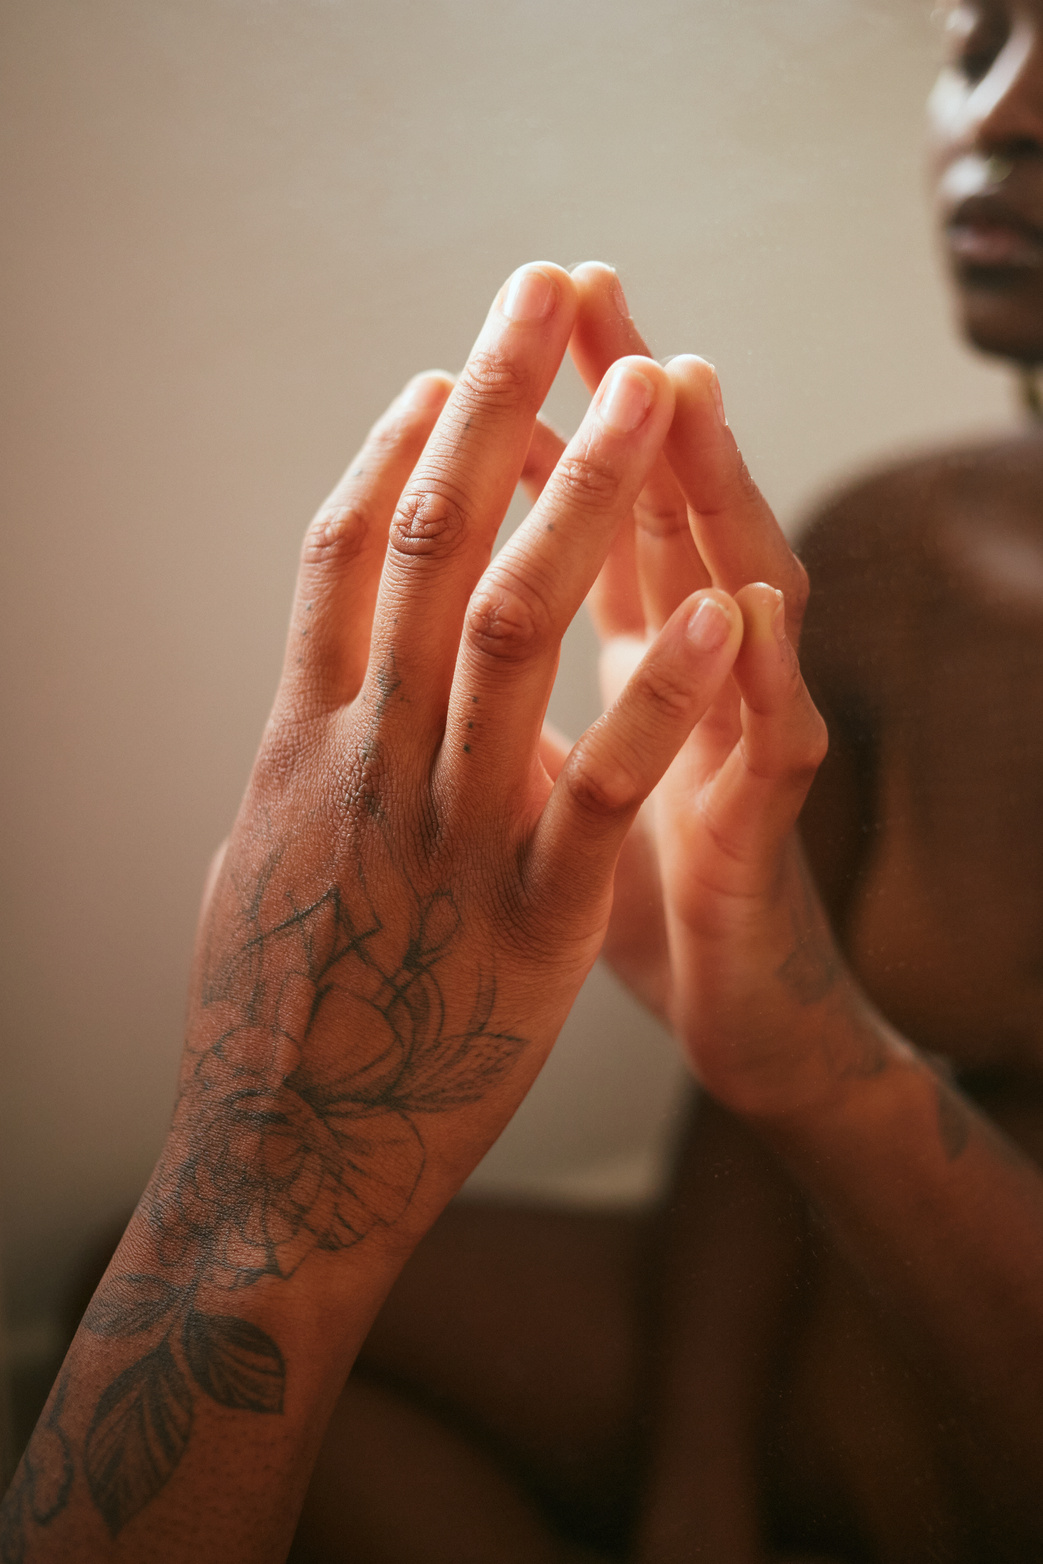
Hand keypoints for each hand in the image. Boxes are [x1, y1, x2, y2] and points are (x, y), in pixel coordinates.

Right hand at [166, 262, 747, 1296]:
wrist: (277, 1166)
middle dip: (496, 405)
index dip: (398, 448)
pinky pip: (601, 784)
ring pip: (516, 630)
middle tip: (546, 290)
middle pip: (432, 544)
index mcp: (300, 740)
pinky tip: (722, 608)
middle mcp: (367, 759)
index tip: (448, 373)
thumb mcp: (259, 860)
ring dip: (590, 498)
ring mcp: (447, 832)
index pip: (345, 552)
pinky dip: (664, 692)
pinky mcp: (529, 917)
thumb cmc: (267, 1014)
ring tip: (652, 392)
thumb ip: (295, 763)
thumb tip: (312, 692)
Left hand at [537, 265, 866, 1117]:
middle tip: (591, 291)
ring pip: (737, 591)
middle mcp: (698, 673)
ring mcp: (740, 735)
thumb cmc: (637, 878)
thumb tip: (448, 575)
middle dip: (629, 402)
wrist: (725, 1008)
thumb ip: (522, 669)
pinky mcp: (765, 824)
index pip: (602, 508)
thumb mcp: (561, 757)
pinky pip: (767, 738)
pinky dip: (754, 671)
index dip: (557, 417)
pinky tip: (743, 600)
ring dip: (709, 491)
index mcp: (641, 655)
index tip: (507, 327)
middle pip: (668, 511)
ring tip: (683, 389)